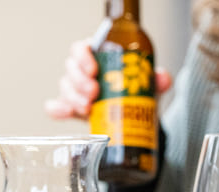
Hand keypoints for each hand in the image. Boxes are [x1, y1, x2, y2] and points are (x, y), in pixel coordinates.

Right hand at [45, 39, 172, 119]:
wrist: (130, 117)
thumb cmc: (134, 93)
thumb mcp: (147, 85)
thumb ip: (155, 79)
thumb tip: (162, 78)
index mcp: (96, 56)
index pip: (81, 49)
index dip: (83, 56)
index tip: (94, 69)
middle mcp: (82, 71)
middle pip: (71, 68)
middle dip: (80, 81)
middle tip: (94, 93)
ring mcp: (74, 90)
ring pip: (64, 88)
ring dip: (73, 98)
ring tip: (88, 109)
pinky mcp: (70, 108)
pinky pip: (56, 107)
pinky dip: (58, 109)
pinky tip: (66, 113)